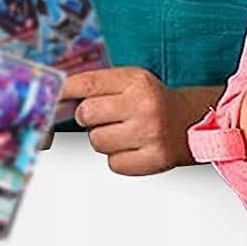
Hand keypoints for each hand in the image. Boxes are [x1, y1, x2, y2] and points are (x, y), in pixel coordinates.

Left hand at [61, 67, 196, 174]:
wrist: (192, 122)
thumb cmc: (154, 101)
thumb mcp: (132, 82)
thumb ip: (99, 85)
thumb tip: (58, 94)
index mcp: (136, 81)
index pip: (87, 84)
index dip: (65, 91)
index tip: (54, 95)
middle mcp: (143, 106)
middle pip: (86, 114)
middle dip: (88, 117)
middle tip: (104, 117)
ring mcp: (149, 134)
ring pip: (96, 141)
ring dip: (103, 139)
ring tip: (123, 132)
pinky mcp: (153, 159)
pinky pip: (113, 163)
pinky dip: (118, 158)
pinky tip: (133, 147)